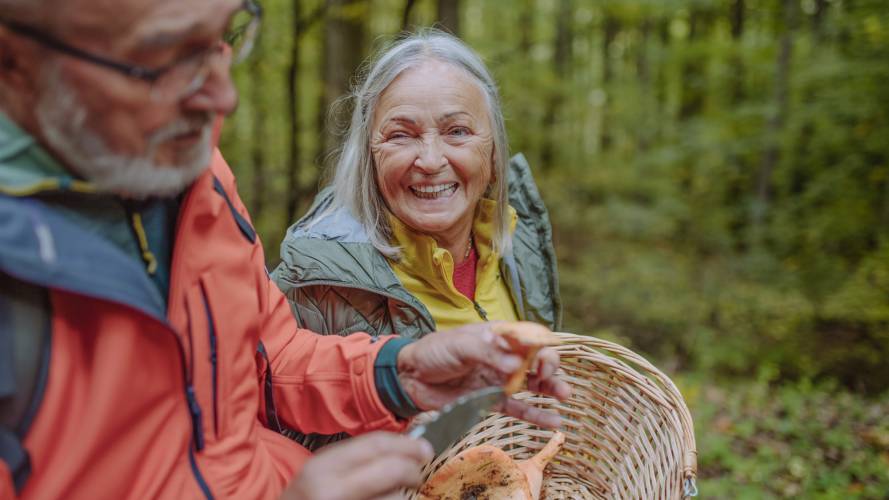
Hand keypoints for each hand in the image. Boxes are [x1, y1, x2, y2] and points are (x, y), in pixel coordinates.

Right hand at [281, 432, 433, 499]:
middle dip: (413, 470)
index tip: (424, 448)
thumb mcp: (320, 473)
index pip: (375, 445)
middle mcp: (332, 491)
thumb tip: (405, 447)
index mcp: (322, 467)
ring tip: (393, 496)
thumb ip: (355, 459)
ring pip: (395, 499)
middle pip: (392, 471)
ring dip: (401, 496)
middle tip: (418, 473)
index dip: (406, 445)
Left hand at [396, 323, 571, 428]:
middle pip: (536, 360)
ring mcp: (499, 380)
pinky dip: (536, 415)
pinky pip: (519, 409)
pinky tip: (554, 422)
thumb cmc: (434, 352)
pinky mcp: (492, 401)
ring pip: (533, 384)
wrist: (411, 378)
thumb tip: (516, 365)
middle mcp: (503, 357)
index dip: (541, 346)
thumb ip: (488, 353)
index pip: (529, 337)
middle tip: (549, 377)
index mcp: (497, 336)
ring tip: (564, 395)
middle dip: (549, 367)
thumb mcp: (459, 345)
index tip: (543, 358)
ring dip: (550, 389)